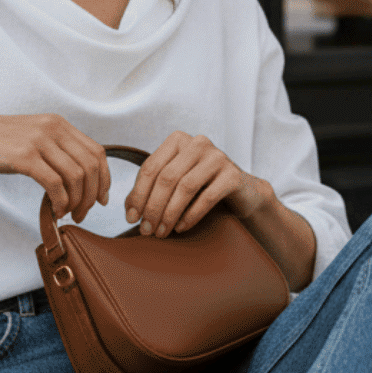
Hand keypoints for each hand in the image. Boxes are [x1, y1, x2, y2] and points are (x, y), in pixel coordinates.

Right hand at [0, 111, 110, 222]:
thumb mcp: (28, 136)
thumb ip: (52, 149)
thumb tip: (74, 175)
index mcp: (56, 123)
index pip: (96, 152)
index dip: (104, 178)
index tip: (101, 198)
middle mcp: (52, 128)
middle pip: (92, 166)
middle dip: (93, 195)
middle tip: (84, 213)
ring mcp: (38, 141)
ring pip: (77, 177)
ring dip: (77, 202)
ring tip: (68, 214)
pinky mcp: (23, 157)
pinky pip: (55, 184)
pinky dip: (61, 202)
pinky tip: (55, 210)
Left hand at [123, 132, 272, 237]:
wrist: (242, 192)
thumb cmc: (201, 187)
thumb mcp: (174, 182)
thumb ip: (151, 189)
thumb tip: (129, 211)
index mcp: (178, 140)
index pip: (150, 167)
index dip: (138, 195)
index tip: (131, 218)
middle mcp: (198, 143)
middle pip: (166, 178)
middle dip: (153, 207)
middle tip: (146, 230)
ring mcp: (218, 157)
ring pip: (185, 188)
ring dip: (169, 214)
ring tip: (161, 232)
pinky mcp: (233, 175)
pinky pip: (206, 198)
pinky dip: (190, 216)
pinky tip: (180, 228)